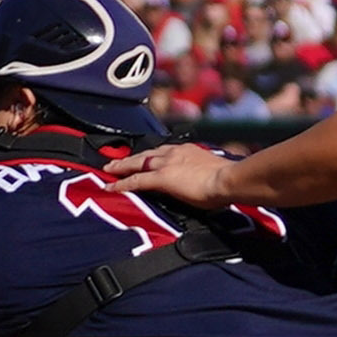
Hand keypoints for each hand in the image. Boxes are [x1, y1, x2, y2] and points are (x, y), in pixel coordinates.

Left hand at [104, 140, 240, 207]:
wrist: (228, 179)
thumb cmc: (227, 178)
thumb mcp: (211, 170)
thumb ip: (201, 172)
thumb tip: (202, 180)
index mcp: (187, 150)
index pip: (163, 151)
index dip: (151, 155)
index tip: (145, 158)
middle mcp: (173, 152)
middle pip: (145, 154)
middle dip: (130, 158)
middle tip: (116, 161)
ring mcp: (165, 164)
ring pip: (136, 163)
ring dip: (121, 167)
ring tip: (109, 170)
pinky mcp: (161, 178)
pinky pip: (136, 180)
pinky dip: (122, 183)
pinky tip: (111, 187)